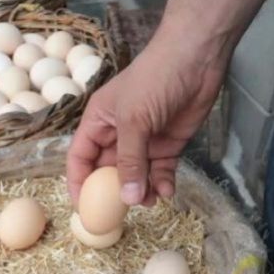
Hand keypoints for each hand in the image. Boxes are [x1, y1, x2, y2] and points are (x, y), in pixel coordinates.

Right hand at [67, 25, 227, 205]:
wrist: (196, 59)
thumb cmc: (155, 79)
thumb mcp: (134, 120)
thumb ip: (129, 160)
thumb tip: (125, 197)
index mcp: (99, 121)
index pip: (80, 157)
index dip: (78, 182)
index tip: (83, 208)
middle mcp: (119, 133)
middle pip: (108, 171)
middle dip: (114, 193)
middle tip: (121, 215)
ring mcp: (145, 140)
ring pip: (136, 175)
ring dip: (141, 191)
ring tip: (150, 201)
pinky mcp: (169, 144)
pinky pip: (160, 171)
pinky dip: (162, 184)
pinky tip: (167, 191)